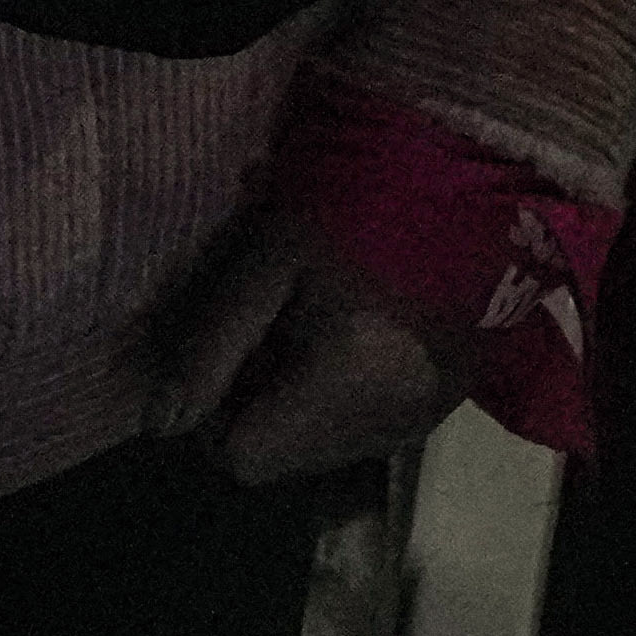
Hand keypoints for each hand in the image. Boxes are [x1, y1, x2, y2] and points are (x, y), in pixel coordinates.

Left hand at [149, 208, 470, 485]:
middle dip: (258, 408)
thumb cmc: (358, 203)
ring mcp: (421, 421)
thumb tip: (160, 424)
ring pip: (322, 450)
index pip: (242, 457)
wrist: (475, 175)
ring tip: (315, 329)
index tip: (231, 351)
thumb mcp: (269, 262)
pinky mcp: (444, 407)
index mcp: (341, 388)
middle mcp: (385, 424)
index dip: (218, 412)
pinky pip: (366, 431)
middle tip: (270, 331)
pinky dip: (345, 401)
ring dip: (301, 407)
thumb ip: (211, 347)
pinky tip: (357, 338)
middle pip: (283, 460)